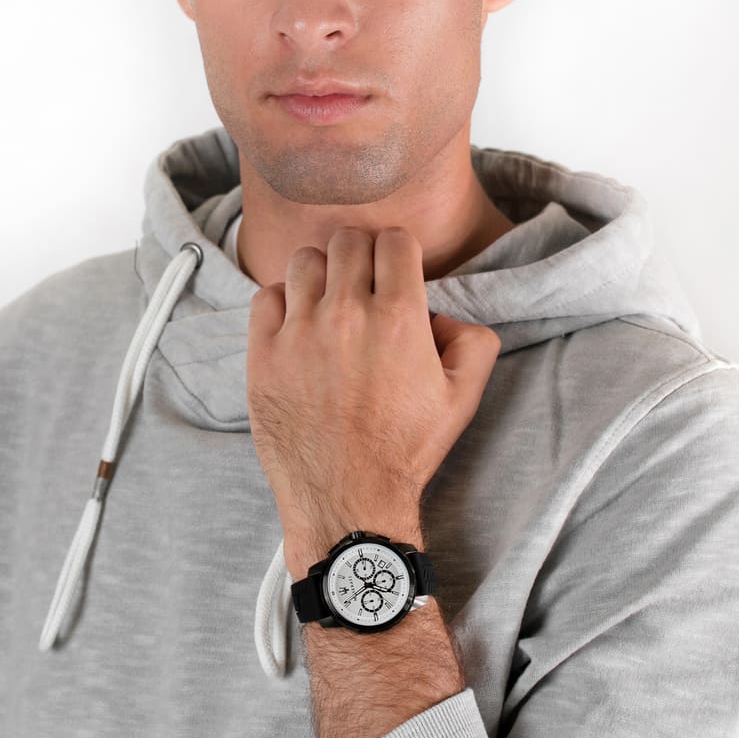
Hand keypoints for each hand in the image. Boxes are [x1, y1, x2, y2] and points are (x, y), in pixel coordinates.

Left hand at [245, 226, 501, 556]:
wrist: (348, 498)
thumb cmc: (404, 450)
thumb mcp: (463, 398)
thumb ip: (474, 342)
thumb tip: (445, 315)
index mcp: (400, 317)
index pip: (395, 239)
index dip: (398, 251)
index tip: (395, 269)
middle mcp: (348, 313)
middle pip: (348, 240)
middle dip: (361, 254)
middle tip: (362, 283)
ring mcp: (300, 331)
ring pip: (305, 259)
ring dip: (320, 273)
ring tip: (327, 301)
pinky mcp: (264, 352)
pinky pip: (267, 295)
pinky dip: (282, 302)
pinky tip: (297, 325)